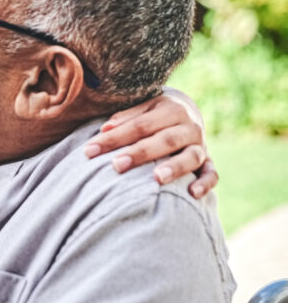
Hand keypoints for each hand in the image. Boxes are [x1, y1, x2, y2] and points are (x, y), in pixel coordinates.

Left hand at [83, 93, 216, 198]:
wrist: (188, 112)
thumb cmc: (154, 114)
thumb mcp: (143, 108)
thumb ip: (125, 118)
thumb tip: (105, 129)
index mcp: (170, 109)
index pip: (139, 126)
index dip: (114, 138)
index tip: (90, 151)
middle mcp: (189, 126)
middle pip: (163, 140)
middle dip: (139, 154)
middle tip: (116, 165)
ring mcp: (201, 145)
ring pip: (190, 156)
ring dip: (174, 167)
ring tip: (156, 178)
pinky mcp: (209, 161)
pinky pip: (212, 174)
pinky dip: (205, 183)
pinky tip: (192, 193)